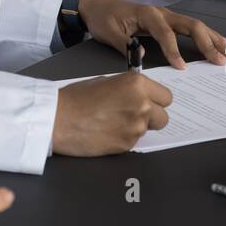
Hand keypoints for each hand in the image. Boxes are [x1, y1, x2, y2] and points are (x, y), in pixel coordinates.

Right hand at [52, 71, 172, 156]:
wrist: (59, 118)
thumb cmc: (77, 97)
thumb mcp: (106, 81)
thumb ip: (129, 88)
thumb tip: (141, 94)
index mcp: (137, 85)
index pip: (166, 96)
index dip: (156, 99)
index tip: (148, 101)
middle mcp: (142, 105)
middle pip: (164, 116)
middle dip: (152, 116)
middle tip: (133, 114)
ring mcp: (136, 127)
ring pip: (149, 129)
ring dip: (137, 127)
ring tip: (114, 122)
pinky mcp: (127, 145)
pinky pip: (134, 141)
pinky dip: (125, 137)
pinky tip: (107, 131)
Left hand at [75, 0, 225, 67]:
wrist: (98, 5)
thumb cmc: (103, 18)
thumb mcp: (107, 32)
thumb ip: (123, 44)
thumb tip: (142, 56)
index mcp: (147, 14)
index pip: (165, 33)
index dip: (174, 50)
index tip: (182, 67)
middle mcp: (161, 13)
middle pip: (190, 25)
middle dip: (207, 43)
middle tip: (220, 60)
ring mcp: (167, 16)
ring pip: (195, 25)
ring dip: (213, 38)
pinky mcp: (168, 21)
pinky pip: (190, 28)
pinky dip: (207, 36)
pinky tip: (219, 44)